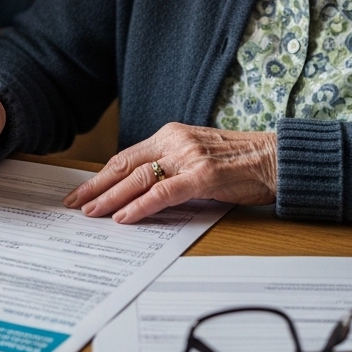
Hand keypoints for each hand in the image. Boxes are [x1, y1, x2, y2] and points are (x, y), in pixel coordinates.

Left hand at [63, 123, 276, 223]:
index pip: (127, 157)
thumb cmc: (239, 162)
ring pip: (139, 178)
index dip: (102, 175)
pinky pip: (164, 192)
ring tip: (92, 212)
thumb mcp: (197, 156)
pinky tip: (125, 217)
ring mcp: (188, 157)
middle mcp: (175, 141)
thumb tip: (140, 190)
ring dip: (111, 197)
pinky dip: (141, 205)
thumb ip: (171, 167)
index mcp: (171, 134)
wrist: (276, 158)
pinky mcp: (204, 175)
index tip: (83, 191)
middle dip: (97, 186)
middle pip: (125, 165)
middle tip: (75, 204)